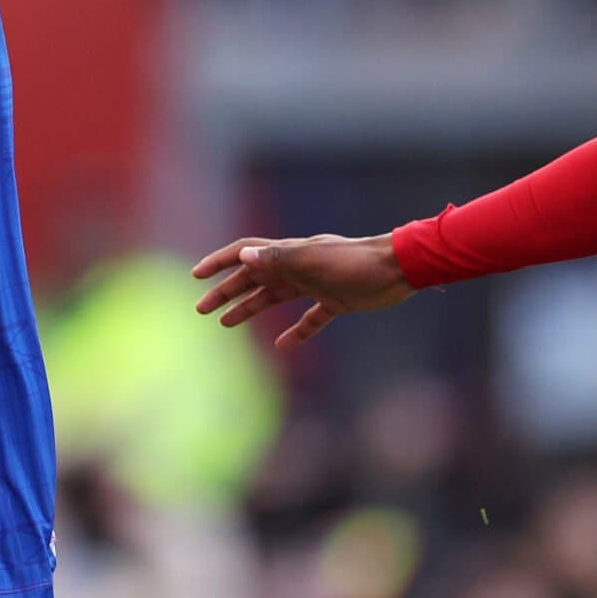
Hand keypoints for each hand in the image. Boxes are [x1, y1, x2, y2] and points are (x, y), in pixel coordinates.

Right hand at [191, 233, 412, 349]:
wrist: (399, 268)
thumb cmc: (356, 262)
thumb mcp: (313, 260)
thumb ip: (278, 258)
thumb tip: (243, 257)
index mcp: (290, 253)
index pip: (246, 253)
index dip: (220, 263)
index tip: (197, 276)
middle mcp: (299, 266)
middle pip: (254, 278)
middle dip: (226, 293)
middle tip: (202, 310)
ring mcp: (316, 284)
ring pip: (275, 297)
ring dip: (250, 309)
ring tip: (226, 324)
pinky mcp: (336, 301)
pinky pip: (310, 318)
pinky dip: (296, 331)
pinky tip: (283, 345)